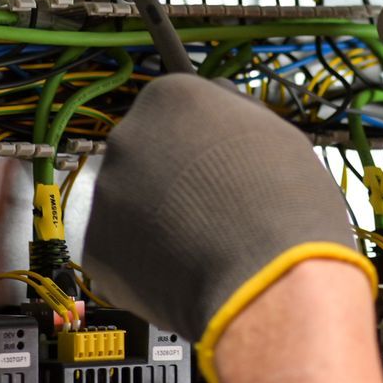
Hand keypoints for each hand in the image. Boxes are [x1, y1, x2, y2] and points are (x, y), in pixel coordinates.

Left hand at [82, 74, 375, 382]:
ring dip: (156, 216)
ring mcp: (107, 193)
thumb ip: (234, 112)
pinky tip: (183, 267)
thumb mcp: (276, 133)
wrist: (268, 284)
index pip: (172, 107)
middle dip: (170, 176)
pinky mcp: (96, 247)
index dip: (197, 138)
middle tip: (210, 204)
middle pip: (145, 151)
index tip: (211, 159)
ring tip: (202, 241)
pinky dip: (144, 258)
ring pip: (129, 200)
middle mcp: (129, 136)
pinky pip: (120, 247)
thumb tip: (221, 105)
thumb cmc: (285, 209)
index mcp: (172, 97)